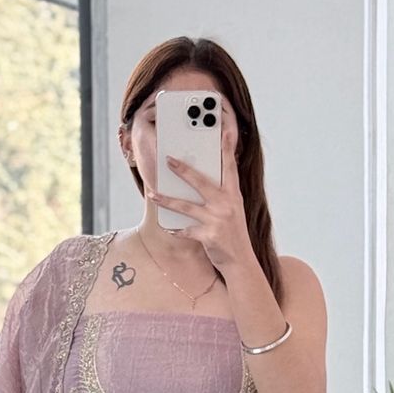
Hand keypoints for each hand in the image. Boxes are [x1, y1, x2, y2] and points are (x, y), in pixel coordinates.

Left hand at [147, 121, 253, 274]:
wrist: (240, 261)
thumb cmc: (233, 234)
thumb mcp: (233, 210)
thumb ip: (221, 195)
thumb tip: (198, 181)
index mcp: (233, 195)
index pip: (230, 167)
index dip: (227, 148)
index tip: (223, 131)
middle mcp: (226, 204)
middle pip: (201, 182)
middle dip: (183, 170)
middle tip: (168, 160)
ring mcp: (218, 220)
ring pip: (186, 206)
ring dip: (166, 200)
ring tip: (153, 194)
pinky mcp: (209, 236)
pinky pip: (186, 230)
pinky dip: (176, 229)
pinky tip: (168, 227)